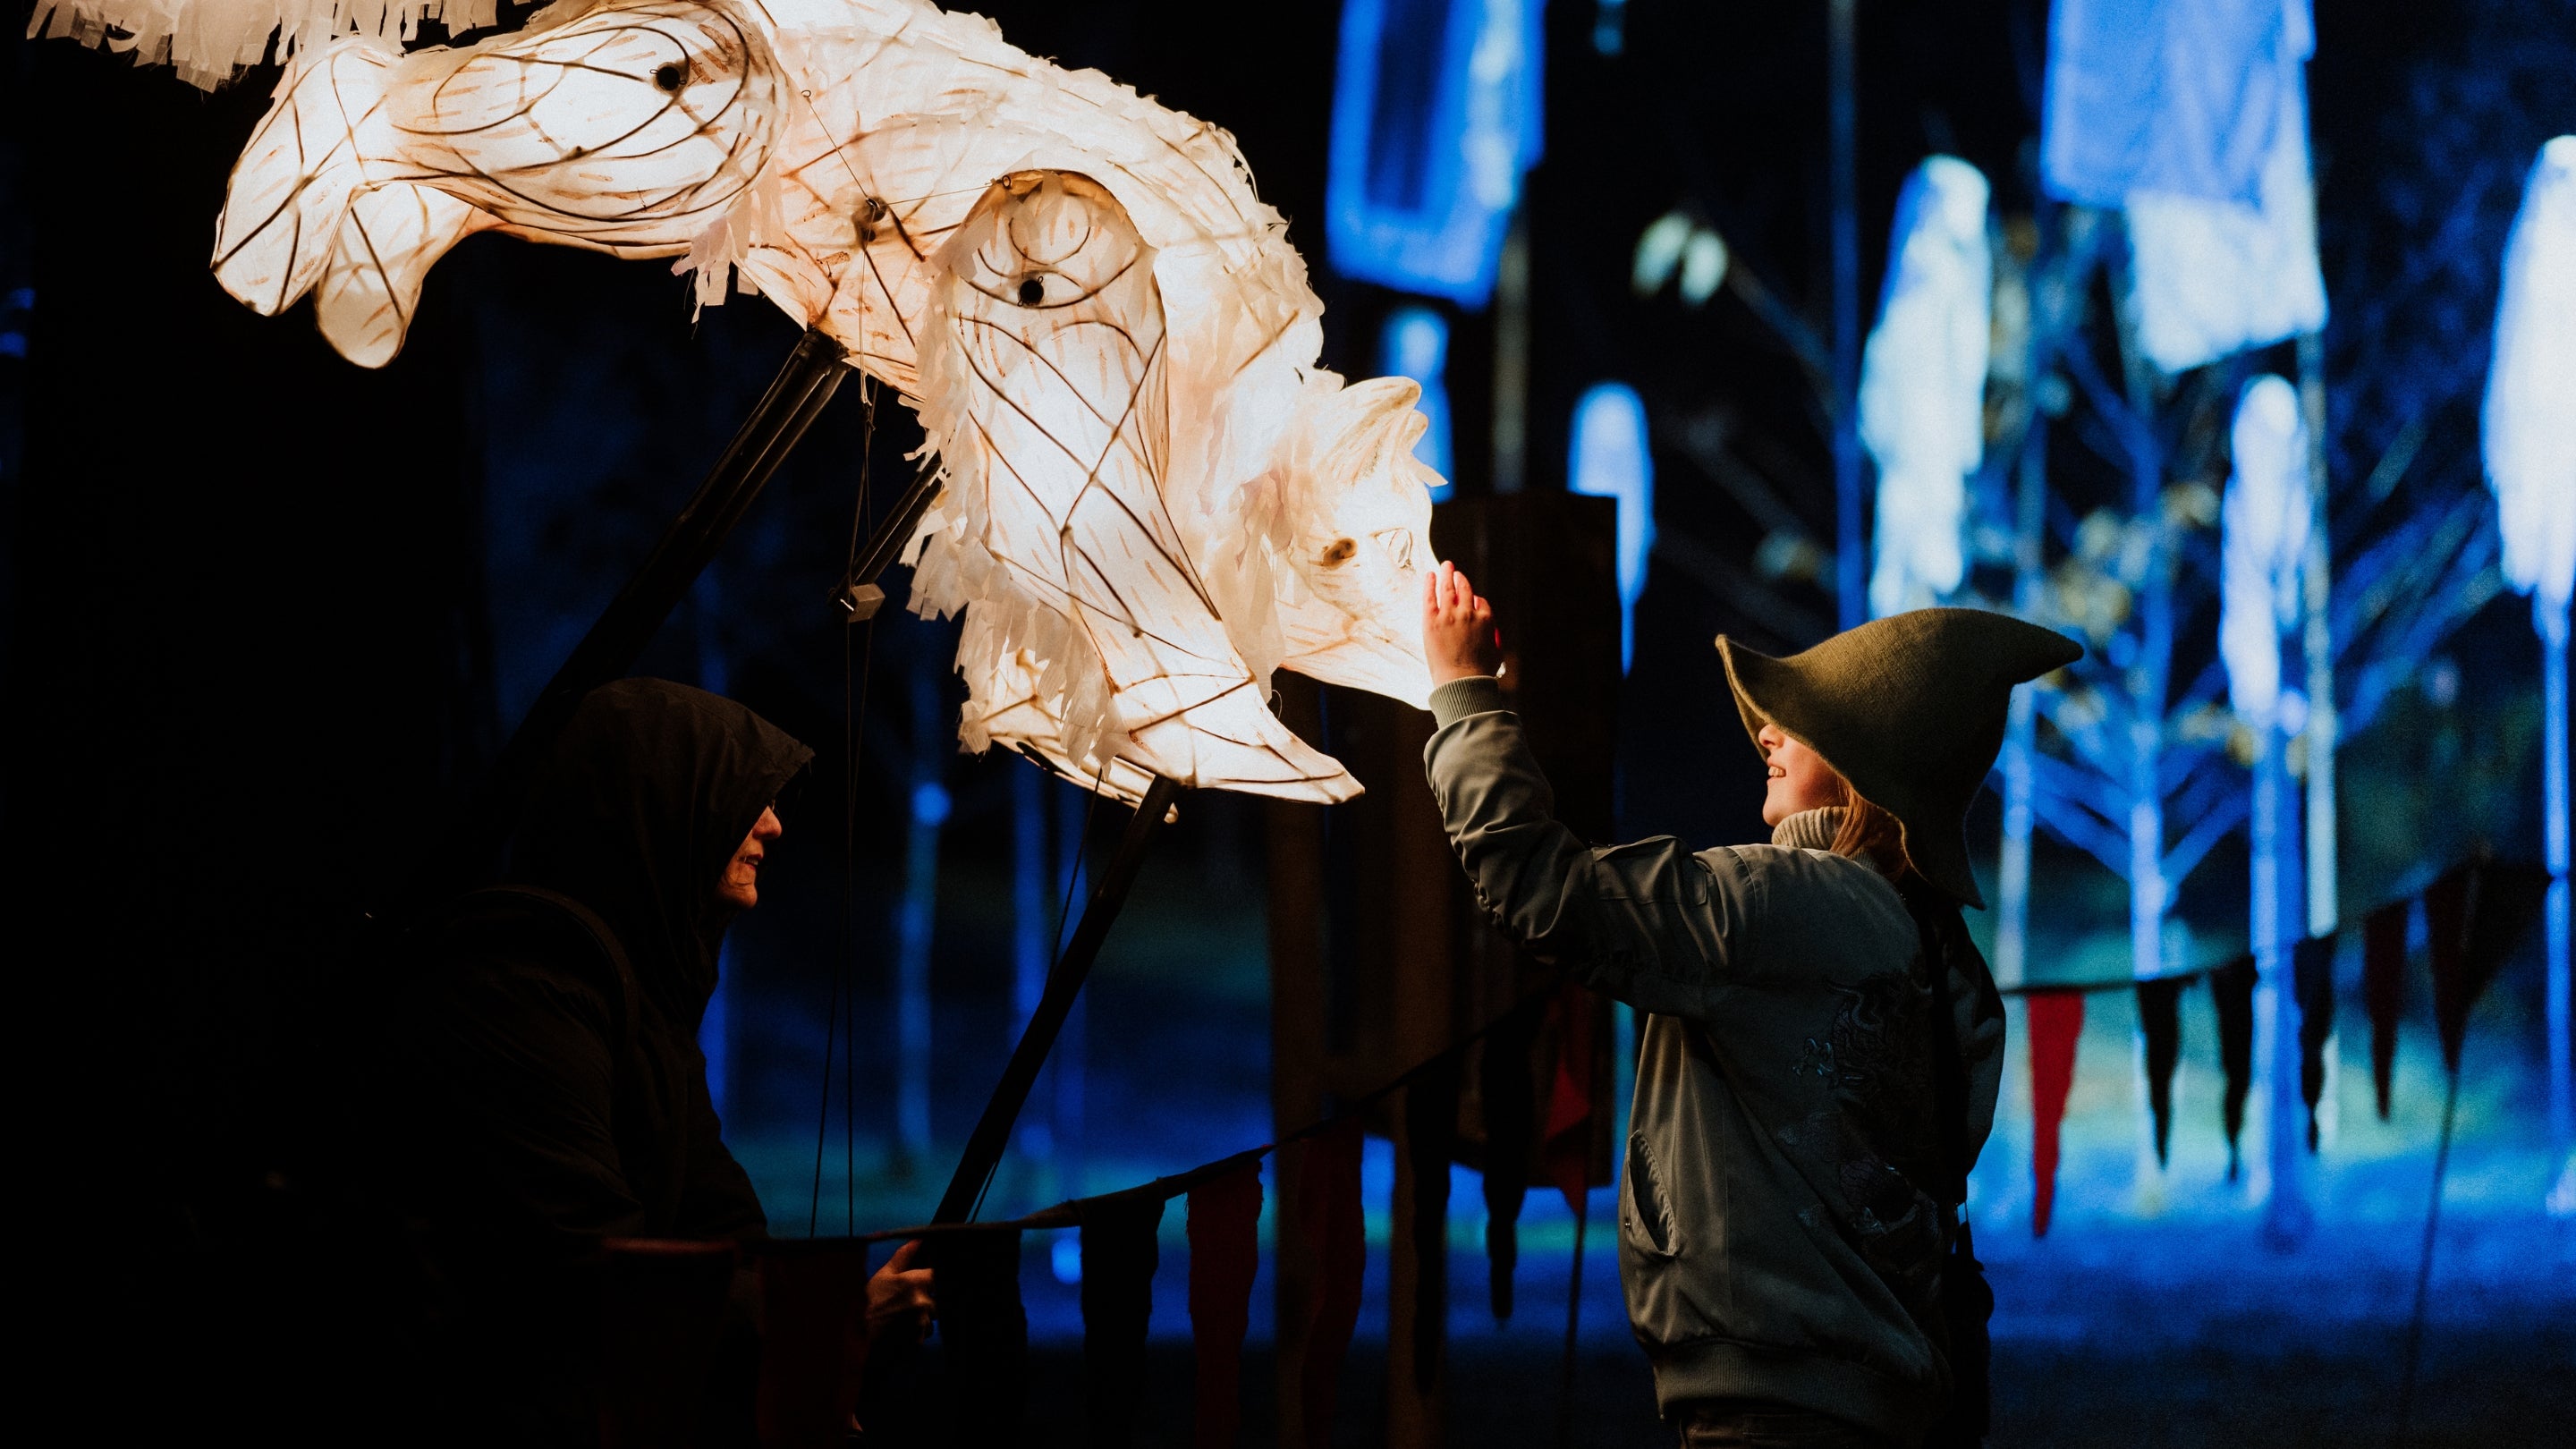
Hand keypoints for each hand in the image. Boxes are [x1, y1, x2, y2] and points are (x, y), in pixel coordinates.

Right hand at [865, 1238, 934, 1340]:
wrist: (864, 1337)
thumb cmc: (873, 1304)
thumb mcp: (883, 1276)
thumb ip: (902, 1257)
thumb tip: (916, 1241)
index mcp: (916, 1282)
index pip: (936, 1275)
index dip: (929, 1281)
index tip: (921, 1285)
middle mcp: (923, 1300)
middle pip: (937, 1297)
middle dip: (926, 1299)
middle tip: (907, 1304)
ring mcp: (923, 1320)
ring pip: (933, 1315)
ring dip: (923, 1316)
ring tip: (904, 1317)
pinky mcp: (922, 1336)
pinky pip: (928, 1330)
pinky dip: (919, 1330)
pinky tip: (905, 1328)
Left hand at [1421, 560, 1500, 686]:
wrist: (1461, 683)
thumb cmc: (1480, 672)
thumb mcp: (1497, 652)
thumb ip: (1494, 635)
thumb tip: (1491, 625)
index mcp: (1486, 619)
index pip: (1480, 601)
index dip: (1474, 599)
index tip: (1470, 597)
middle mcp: (1468, 613)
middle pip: (1464, 589)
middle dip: (1460, 579)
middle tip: (1455, 572)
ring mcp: (1449, 615)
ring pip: (1448, 588)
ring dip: (1447, 574)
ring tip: (1445, 566)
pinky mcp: (1432, 621)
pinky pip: (1430, 597)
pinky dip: (1430, 584)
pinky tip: (1430, 575)